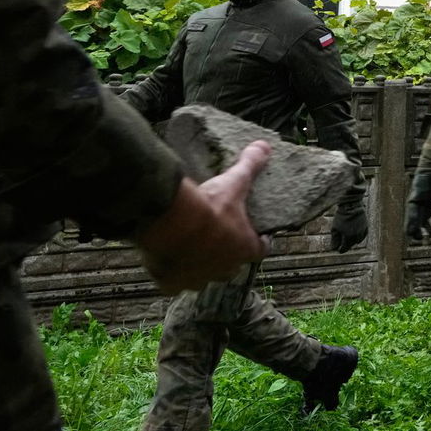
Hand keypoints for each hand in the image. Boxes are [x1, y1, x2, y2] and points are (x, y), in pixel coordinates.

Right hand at [134, 140, 271, 293]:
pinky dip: (171, 274)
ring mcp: (198, 279)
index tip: (254, 233)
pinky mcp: (172, 284)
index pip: (260, 249)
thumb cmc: (209, 206)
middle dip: (226, 254)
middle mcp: (225, 269)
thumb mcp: (235, 182)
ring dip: (198, 265)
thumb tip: (264, 147)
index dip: (258, 241)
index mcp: (245, 249)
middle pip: (230, 266)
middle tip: (216, 236)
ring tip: (189, 248)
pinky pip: (173, 283)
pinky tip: (166, 260)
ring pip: (202, 277)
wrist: (171, 223)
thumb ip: (251, 165)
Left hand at [330, 203, 368, 252]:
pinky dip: (358, 236)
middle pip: (350, 246)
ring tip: (347, 234)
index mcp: (348, 237)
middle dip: (345, 244)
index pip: (344, 249)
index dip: (339, 249)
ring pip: (357, 241)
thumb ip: (334, 240)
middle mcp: (356, 236)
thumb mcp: (335, 228)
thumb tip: (334, 249)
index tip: (337, 247)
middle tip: (341, 239)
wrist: (352, 205)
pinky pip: (362, 236)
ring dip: (352, 240)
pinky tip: (354, 232)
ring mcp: (362, 232)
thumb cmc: (341, 216)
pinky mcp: (366, 228)